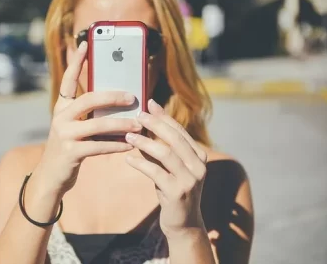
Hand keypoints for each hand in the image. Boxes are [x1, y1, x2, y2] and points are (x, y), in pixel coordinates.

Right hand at [36, 42, 141, 195]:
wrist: (51, 176)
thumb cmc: (69, 148)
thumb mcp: (75, 127)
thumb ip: (90, 115)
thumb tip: (120, 104)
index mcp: (61, 107)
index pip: (68, 80)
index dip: (76, 62)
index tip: (85, 43)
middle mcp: (60, 117)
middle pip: (88, 99)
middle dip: (113, 96)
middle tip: (132, 96)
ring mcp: (63, 134)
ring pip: (97, 124)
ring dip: (121, 124)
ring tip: (138, 123)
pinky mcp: (70, 152)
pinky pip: (99, 146)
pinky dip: (117, 145)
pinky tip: (130, 144)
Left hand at [125, 99, 207, 238]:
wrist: (183, 224)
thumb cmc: (173, 191)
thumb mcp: (169, 168)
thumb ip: (160, 149)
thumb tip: (141, 126)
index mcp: (199, 156)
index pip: (180, 130)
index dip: (164, 116)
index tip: (149, 103)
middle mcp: (199, 166)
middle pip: (174, 138)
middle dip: (155, 124)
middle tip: (137, 116)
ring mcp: (190, 180)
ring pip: (165, 153)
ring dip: (145, 143)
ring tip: (128, 137)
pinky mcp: (177, 193)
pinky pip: (155, 172)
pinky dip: (140, 164)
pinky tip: (127, 160)